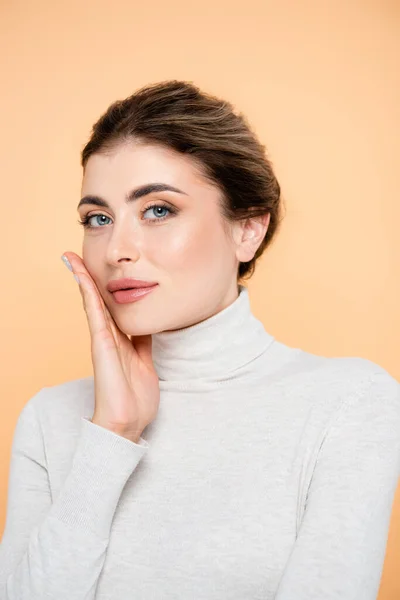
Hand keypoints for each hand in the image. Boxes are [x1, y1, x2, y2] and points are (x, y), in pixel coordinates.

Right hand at [62, 252, 159, 442]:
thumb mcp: (145, 361)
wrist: (128, 422)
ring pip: (92, 303)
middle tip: (75, 257)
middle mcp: (108, 337)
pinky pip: (95, 314)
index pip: (111, 308)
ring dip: (83, 280)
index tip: (100, 270)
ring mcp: (102, 340)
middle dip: (87, 279)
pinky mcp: (101, 345)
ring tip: (72, 259)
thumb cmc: (135, 397)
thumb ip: (144, 342)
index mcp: (119, 340)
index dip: (105, 289)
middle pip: (97, 302)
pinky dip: (88, 294)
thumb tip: (150, 326)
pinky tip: (82, 278)